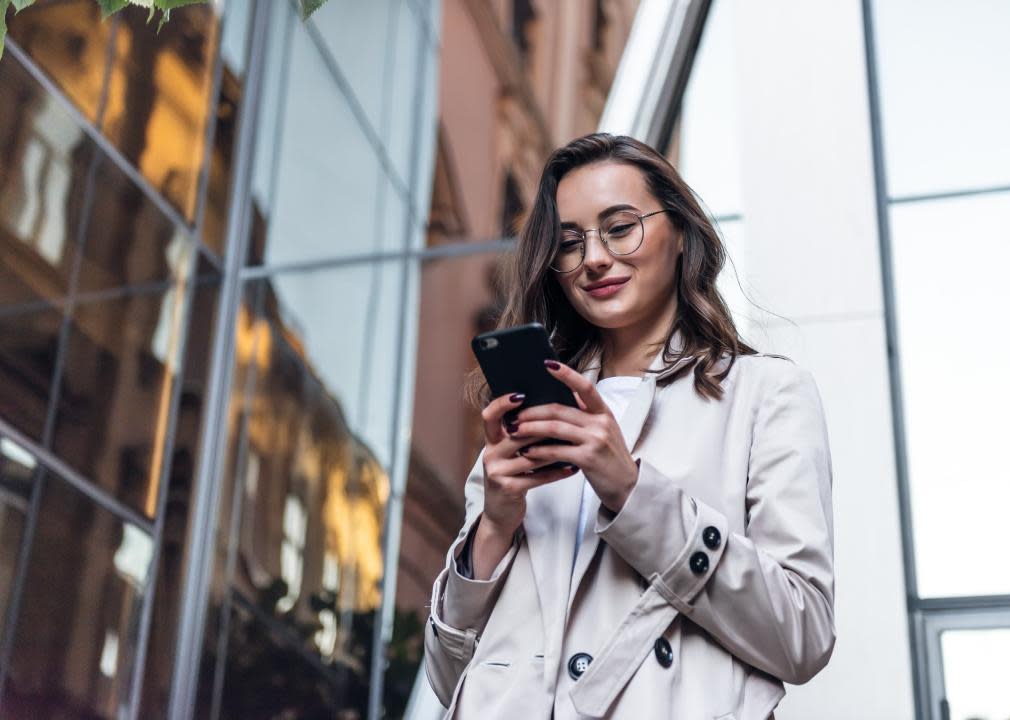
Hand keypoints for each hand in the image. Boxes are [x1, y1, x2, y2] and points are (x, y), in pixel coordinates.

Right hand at [473, 390, 579, 578]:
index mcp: (492, 440)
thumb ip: (524, 434)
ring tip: (576, 442)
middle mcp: (491, 453)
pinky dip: (557, 472)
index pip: (490, 415)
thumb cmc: (513, 476)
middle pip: (518, 433)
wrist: (501, 514)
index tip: (521, 393)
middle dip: (542, 426)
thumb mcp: (512, 454)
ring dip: (555, 449)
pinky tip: (573, 468)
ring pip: (531, 455)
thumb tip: (550, 407)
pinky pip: (537, 476)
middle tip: (567, 417)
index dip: (502, 403)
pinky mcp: (509, 488)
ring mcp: (498, 472)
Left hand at [508, 359, 639, 512]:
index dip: (567, 374)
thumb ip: (584, 415)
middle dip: (533, 412)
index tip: (548, 364)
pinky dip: (538, 451)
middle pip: (560, 410)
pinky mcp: (588, 458)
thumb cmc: (609, 457)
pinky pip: (556, 450)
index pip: (585, 387)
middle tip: (515, 415)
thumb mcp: (602, 431)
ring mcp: (595, 440)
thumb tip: (555, 401)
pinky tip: (527, 452)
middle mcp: (600, 422)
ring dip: (530, 429)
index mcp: (603, 412)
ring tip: (514, 431)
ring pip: (554, 428)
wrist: (626, 485)